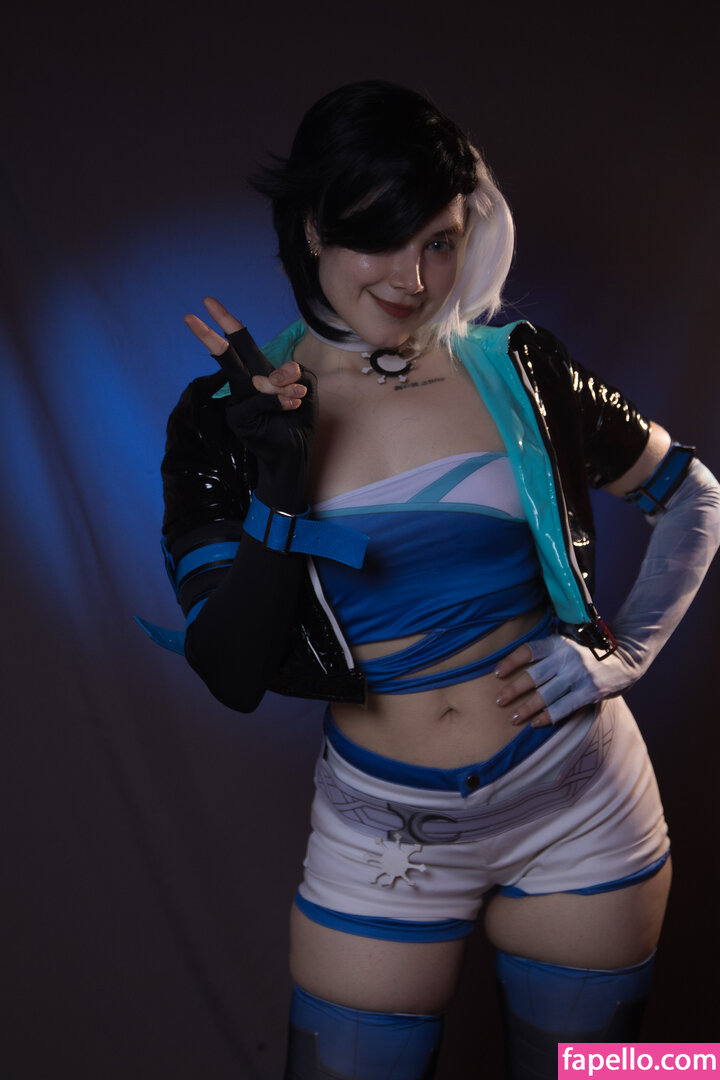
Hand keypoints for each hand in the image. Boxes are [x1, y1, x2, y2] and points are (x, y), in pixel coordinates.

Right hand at [184, 297, 305, 410]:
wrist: (294, 452)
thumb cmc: (297, 419)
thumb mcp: (304, 387)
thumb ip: (294, 373)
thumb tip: (285, 369)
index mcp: (257, 370)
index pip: (240, 342)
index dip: (226, 321)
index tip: (208, 302)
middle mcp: (244, 384)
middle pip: (227, 354)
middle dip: (210, 335)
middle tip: (188, 317)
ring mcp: (238, 402)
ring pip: (254, 379)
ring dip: (282, 385)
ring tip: (299, 395)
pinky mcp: (239, 419)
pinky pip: (260, 399)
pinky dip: (279, 401)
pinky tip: (294, 405)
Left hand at [494, 633, 635, 726]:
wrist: (626, 659)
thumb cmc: (591, 653)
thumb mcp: (570, 644)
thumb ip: (550, 652)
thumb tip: (520, 666)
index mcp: (559, 643)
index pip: (529, 650)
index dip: (511, 661)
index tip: (496, 673)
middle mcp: (567, 658)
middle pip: (533, 675)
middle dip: (513, 690)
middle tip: (499, 700)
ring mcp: (578, 675)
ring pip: (546, 695)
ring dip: (527, 708)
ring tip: (513, 718)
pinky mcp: (589, 692)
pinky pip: (563, 707)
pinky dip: (547, 717)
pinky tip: (536, 723)